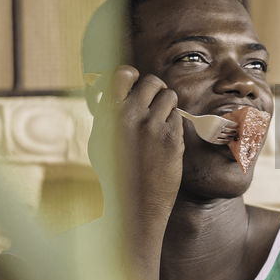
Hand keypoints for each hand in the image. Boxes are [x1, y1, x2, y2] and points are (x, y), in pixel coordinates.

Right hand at [86, 65, 183, 225]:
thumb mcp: (101, 141)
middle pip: (152, 82)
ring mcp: (152, 127)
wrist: (134, 204)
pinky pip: (178, 116)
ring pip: (169, 96)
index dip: (132, 75)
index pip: (122, 74)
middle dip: (155, 89)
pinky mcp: (172, 139)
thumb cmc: (115, 173)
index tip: (136, 81)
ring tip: (160, 122)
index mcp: (108, 114)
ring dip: (167, 105)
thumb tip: (104, 87)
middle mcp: (129, 116)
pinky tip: (166, 139)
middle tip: (155, 101)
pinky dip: (174, 124)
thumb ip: (105, 113)